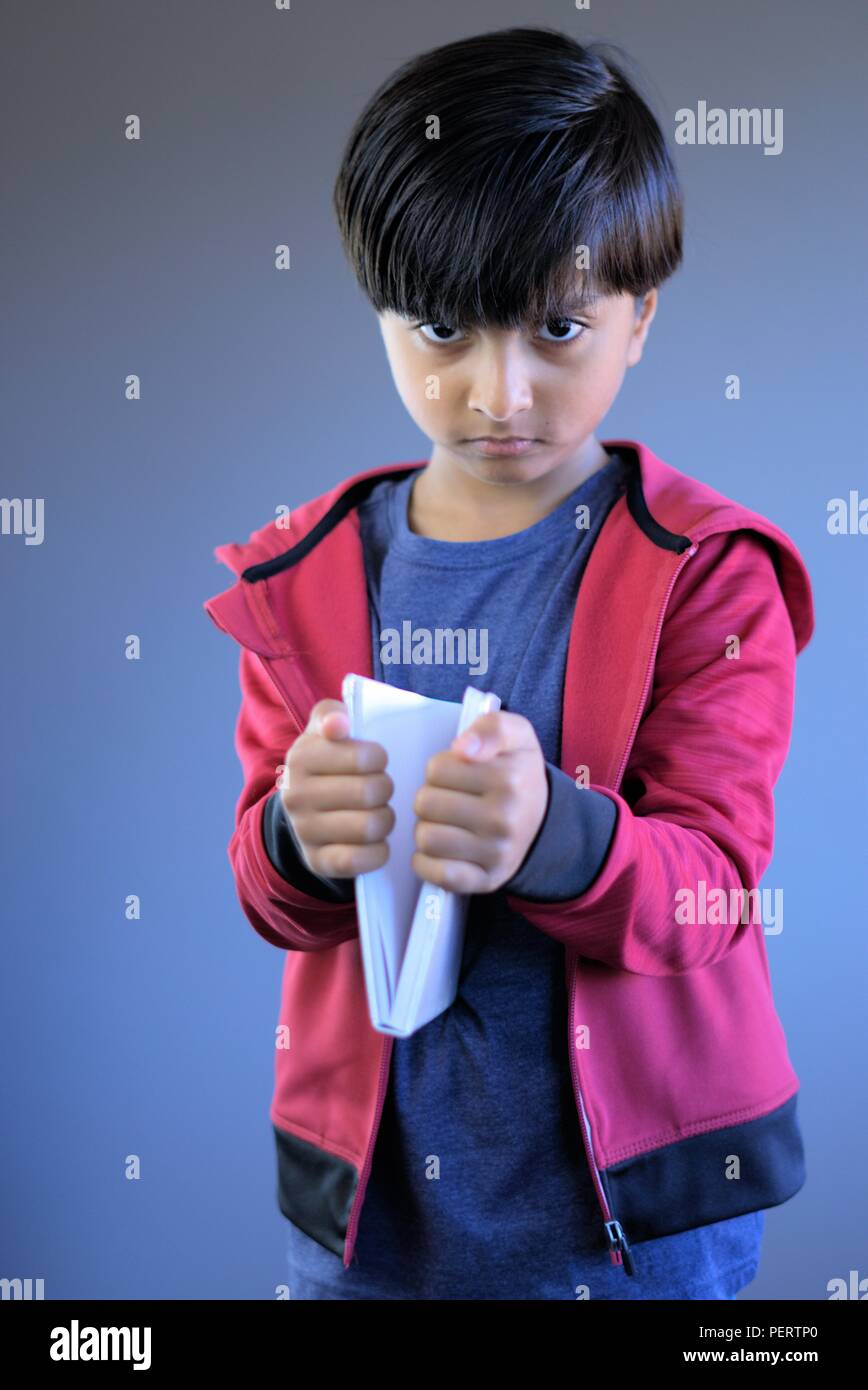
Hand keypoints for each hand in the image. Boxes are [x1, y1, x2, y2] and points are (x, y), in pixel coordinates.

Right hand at [280, 699, 394, 877]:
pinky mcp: (316, 861)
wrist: (302, 809)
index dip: (380, 759)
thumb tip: (338, 724)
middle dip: (386, 789)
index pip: (365, 757)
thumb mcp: (324, 729)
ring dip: (386, 820)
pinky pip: (360, 860)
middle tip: (381, 789)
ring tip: (380, 812)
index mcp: (301, 757)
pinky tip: (376, 841)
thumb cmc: (328, 761)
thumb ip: (331, 713)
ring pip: (370, 827)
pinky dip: (378, 851)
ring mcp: (304, 831)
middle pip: (371, 793)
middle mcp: (296, 795)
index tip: (375, 761)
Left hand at [411, 709, 548, 893]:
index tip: (458, 774)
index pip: (437, 768)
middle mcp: (504, 819)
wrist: (544, 821)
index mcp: (509, 779)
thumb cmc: (518, 774)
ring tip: (445, 823)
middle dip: (431, 798)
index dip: (441, 768)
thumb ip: (492, 727)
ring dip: (427, 829)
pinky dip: (427, 863)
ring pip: (426, 839)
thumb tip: (462, 747)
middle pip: (425, 803)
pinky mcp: (485, 881)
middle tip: (449, 799)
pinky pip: (437, 875)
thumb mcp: (516, 735)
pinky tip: (439, 850)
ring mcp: (495, 854)